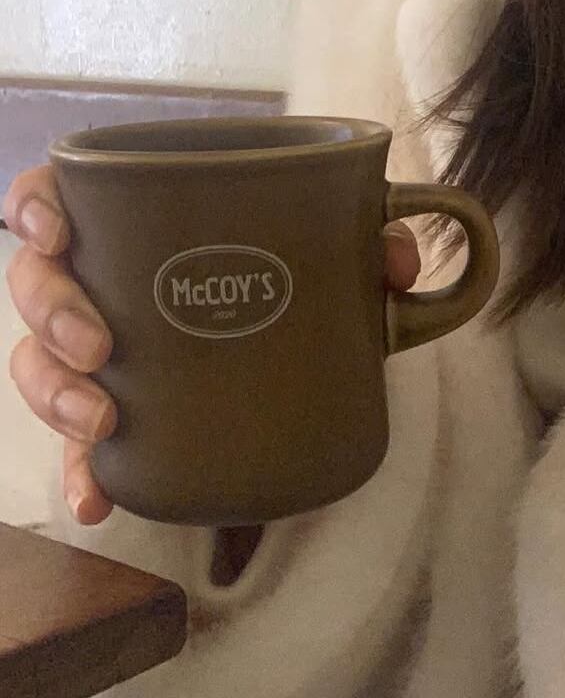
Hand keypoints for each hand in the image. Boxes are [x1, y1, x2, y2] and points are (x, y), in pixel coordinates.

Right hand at [4, 168, 422, 526]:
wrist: (313, 344)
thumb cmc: (299, 273)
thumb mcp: (339, 251)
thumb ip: (373, 243)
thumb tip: (395, 260)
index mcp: (135, 221)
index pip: (54, 197)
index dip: (35, 207)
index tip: (53, 233)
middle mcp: (102, 282)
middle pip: (36, 285)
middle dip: (54, 314)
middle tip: (100, 344)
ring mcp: (100, 351)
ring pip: (39, 363)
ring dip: (57, 393)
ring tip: (102, 420)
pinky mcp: (119, 415)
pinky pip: (79, 447)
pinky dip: (82, 474)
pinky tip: (95, 500)